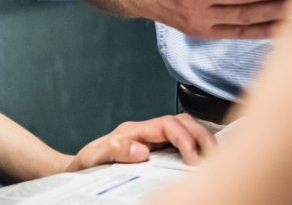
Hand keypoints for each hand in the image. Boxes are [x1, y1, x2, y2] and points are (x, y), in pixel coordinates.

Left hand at [64, 114, 218, 171]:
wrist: (78, 169)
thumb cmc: (86, 162)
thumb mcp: (95, 156)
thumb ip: (116, 149)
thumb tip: (141, 150)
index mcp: (135, 131)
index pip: (168, 125)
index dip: (185, 138)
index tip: (192, 157)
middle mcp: (146, 132)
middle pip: (183, 122)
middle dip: (201, 134)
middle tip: (213, 155)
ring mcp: (152, 140)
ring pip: (185, 128)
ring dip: (201, 138)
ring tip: (213, 156)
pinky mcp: (155, 150)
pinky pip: (180, 142)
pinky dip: (195, 147)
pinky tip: (201, 159)